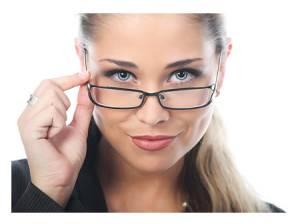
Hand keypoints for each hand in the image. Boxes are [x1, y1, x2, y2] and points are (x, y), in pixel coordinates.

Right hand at [17, 71, 92, 207]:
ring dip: (64, 114)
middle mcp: (29, 113)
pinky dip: (60, 123)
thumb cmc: (67, 155)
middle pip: (49, 84)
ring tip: (58, 131)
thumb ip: (82, 106)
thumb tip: (86, 86)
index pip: (50, 83)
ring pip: (52, 96)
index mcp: (38, 111)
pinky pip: (51, 111)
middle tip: (65, 119)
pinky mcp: (28, 128)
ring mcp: (26, 120)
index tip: (86, 74)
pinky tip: (54, 136)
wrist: (62, 178)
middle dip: (66, 98)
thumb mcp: (79, 126)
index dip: (69, 77)